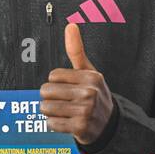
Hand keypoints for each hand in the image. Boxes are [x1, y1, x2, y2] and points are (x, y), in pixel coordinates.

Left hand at [40, 23, 113, 145]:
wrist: (109, 124)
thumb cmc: (95, 95)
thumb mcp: (89, 72)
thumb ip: (76, 50)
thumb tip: (71, 26)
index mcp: (91, 77)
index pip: (53, 76)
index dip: (56, 83)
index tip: (68, 88)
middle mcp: (89, 93)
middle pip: (46, 91)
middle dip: (50, 97)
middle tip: (65, 101)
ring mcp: (85, 111)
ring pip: (45, 108)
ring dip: (51, 111)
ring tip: (66, 111)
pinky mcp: (79, 127)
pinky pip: (51, 123)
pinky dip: (55, 124)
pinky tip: (68, 122)